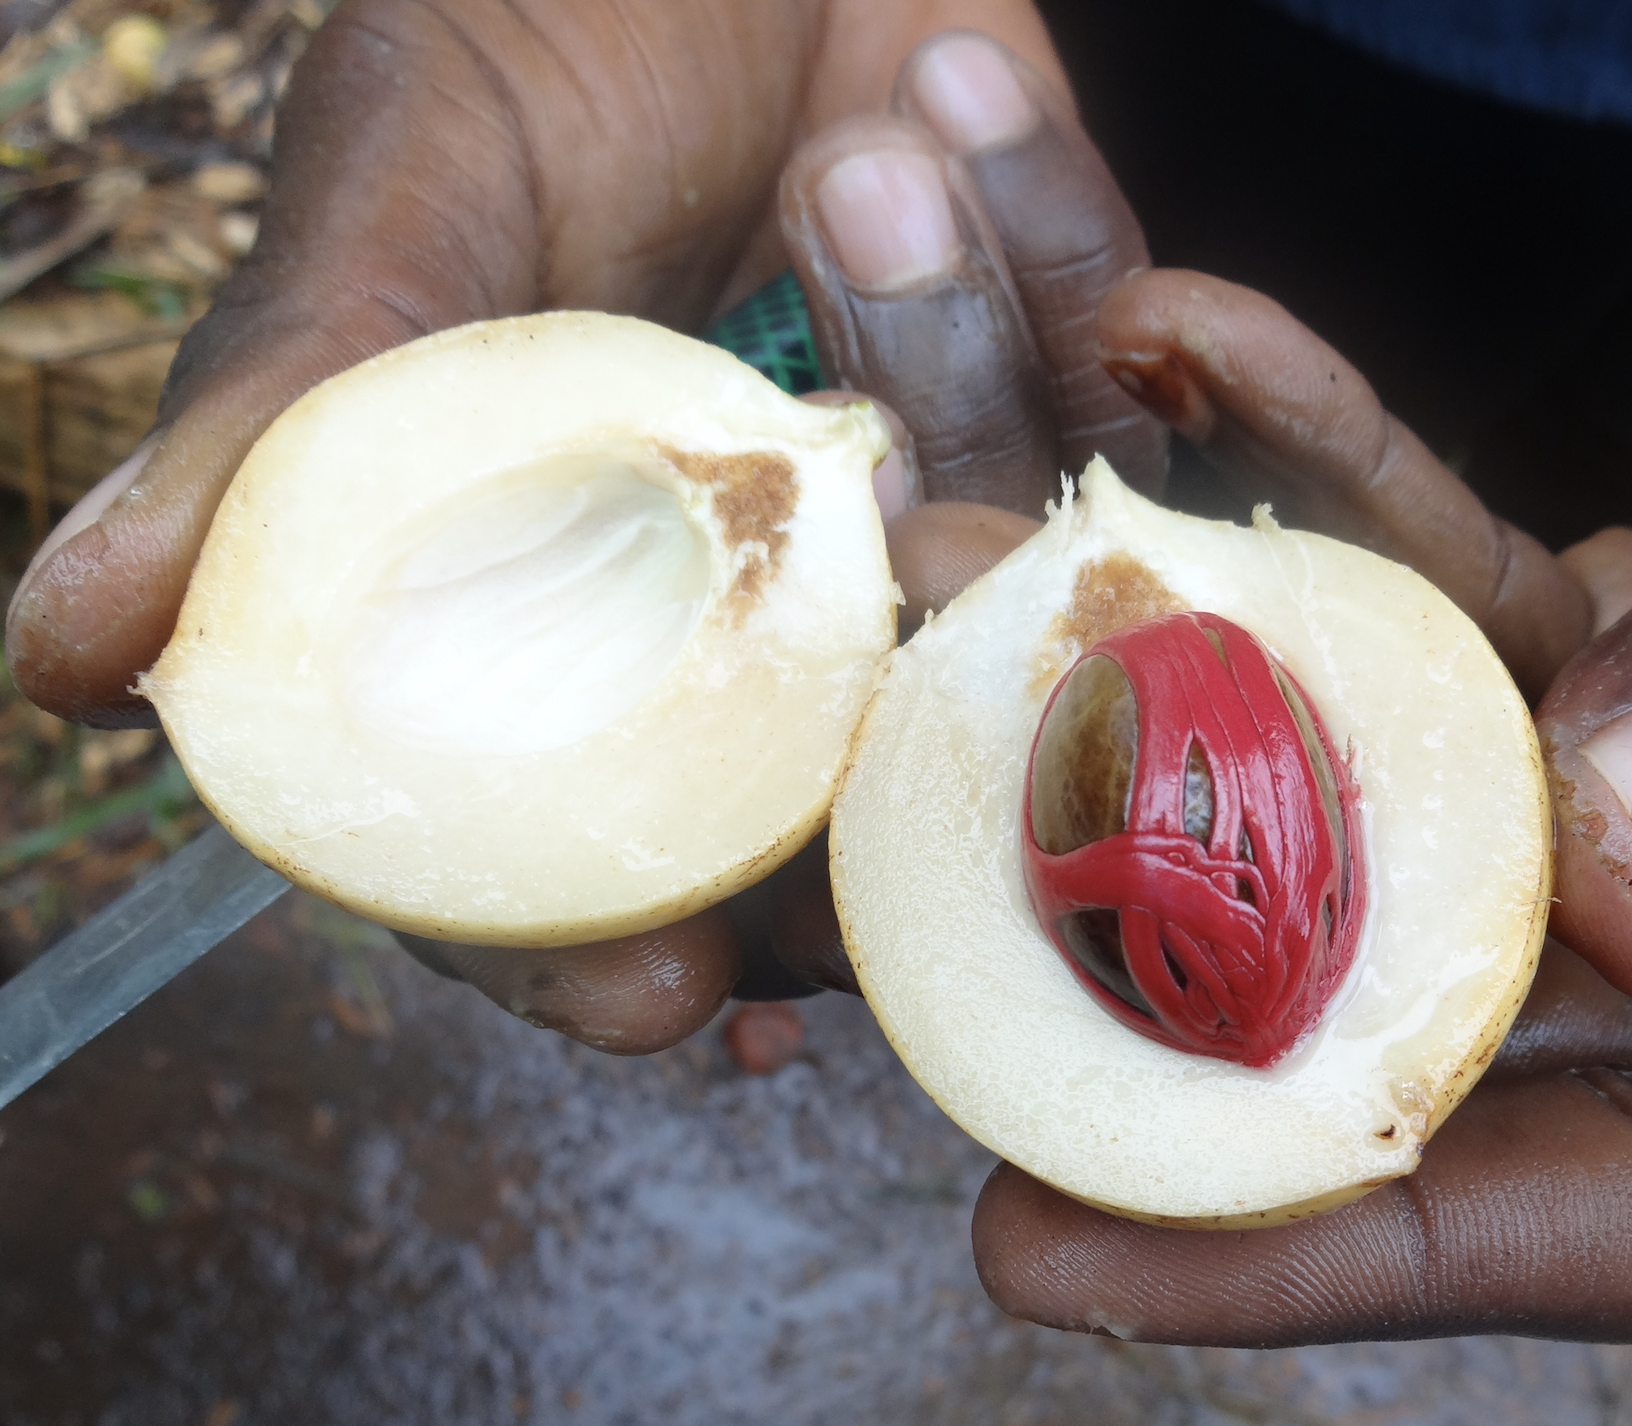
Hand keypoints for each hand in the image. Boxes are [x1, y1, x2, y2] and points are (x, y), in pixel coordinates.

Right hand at [3, 11, 1145, 1051]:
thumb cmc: (539, 36)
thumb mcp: (401, 207)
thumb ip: (288, 428)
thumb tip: (65, 656)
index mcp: (584, 597)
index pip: (580, 831)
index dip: (598, 940)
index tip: (659, 1006)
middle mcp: (762, 593)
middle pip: (817, 810)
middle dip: (852, 831)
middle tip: (879, 812)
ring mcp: (926, 510)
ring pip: (986, 624)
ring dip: (952, 464)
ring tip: (883, 256)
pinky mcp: (1061, 402)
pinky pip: (1119, 431)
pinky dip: (1067, 288)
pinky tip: (1005, 164)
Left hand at [970, 202, 1631, 1343]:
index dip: (1347, 1245)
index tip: (1048, 1251)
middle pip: (1448, 996)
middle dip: (1166, 929)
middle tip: (899, 914)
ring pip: (1398, 750)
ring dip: (1181, 628)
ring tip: (962, 552)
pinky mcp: (1628, 625)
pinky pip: (1434, 561)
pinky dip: (1315, 452)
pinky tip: (1169, 337)